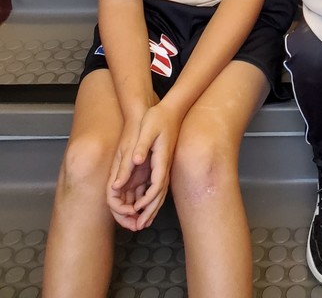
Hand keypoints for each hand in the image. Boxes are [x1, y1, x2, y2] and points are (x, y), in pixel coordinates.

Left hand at [108, 102, 182, 229]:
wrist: (171, 110)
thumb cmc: (157, 118)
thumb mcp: (148, 128)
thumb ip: (141, 145)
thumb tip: (135, 160)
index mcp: (161, 160)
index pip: (157, 185)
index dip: (147, 200)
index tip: (136, 209)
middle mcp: (164, 166)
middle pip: (159, 194)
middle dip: (149, 212)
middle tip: (138, 227)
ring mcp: (164, 166)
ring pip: (159, 193)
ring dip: (151, 209)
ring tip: (142, 223)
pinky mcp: (161, 164)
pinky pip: (157, 186)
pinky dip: (151, 199)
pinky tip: (144, 205)